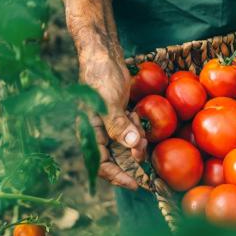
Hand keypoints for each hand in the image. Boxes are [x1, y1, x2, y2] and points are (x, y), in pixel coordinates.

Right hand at [78, 41, 146, 189]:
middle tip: (145, 151)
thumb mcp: (109, 102)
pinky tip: (137, 114)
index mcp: (89, 132)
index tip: (137, 185)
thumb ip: (118, 126)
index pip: (101, 164)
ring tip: (141, 128)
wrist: (102, 51)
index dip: (118, 177)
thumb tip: (132, 147)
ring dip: (137, 139)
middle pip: (116, 156)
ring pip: (126, 142)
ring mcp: (108, 121)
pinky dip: (137, 126)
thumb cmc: (100, 75)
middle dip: (132, 155)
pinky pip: (131, 128)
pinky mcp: (118, 112)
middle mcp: (97, 130)